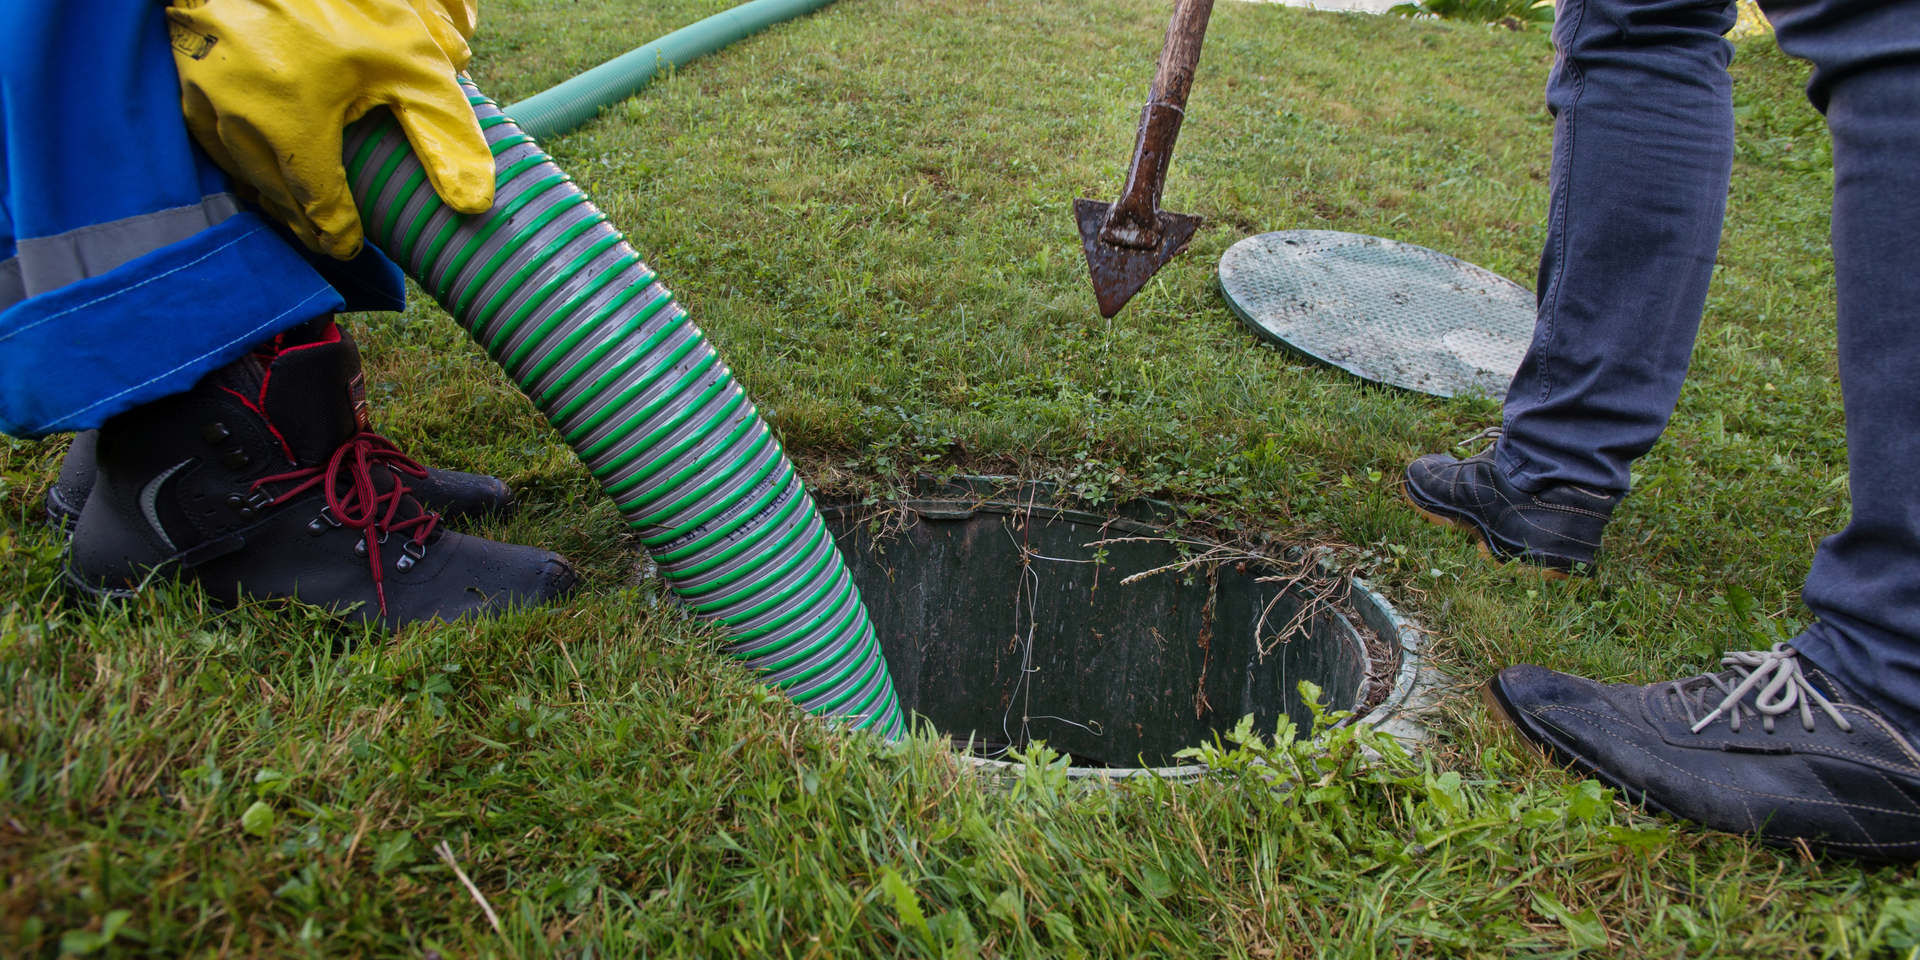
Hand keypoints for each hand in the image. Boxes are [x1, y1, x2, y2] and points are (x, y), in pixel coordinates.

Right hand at [168, 0, 495, 258]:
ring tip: (298, 212)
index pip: (317, 206)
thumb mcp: (409, 63)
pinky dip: (240, 161)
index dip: (337, 233)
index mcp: (294, 125)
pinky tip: (261, 164)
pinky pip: (212, 140)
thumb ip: (442, 133)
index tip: (350, 246)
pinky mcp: (184, 82)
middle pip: (276, 197)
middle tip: (326, 239)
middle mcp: (240, 121)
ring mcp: (204, 101)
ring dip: (270, 197)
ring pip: (241, 172)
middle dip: (304, 223)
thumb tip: (474, 201)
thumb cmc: (339, 3)